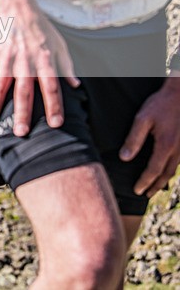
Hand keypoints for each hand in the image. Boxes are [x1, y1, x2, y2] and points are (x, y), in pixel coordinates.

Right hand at [0, 7, 78, 136]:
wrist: (18, 8)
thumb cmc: (41, 28)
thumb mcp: (60, 45)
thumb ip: (67, 67)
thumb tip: (75, 85)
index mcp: (44, 60)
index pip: (51, 87)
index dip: (54, 106)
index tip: (55, 123)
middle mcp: (25, 61)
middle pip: (24, 91)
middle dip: (21, 113)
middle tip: (20, 132)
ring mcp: (7, 57)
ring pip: (1, 84)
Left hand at [119, 77, 179, 196]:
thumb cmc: (161, 104)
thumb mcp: (142, 119)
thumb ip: (134, 139)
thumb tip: (124, 158)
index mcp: (166, 145)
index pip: (153, 170)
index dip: (144, 182)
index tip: (137, 190)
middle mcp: (178, 150)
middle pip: (166, 174)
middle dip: (155, 186)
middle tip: (145, 194)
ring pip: (174, 169)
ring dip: (164, 180)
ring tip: (155, 187)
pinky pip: (179, 162)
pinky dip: (171, 170)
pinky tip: (166, 170)